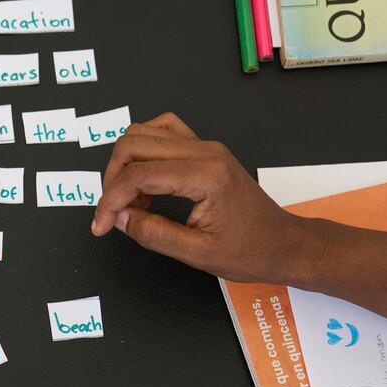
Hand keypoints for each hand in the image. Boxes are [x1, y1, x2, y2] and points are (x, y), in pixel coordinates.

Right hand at [91, 112, 311, 283]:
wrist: (284, 244)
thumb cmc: (251, 251)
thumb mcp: (197, 254)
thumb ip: (153, 234)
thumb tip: (119, 219)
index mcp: (205, 176)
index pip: (139, 175)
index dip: (111, 200)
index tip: (102, 226)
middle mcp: (205, 152)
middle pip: (134, 144)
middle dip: (112, 180)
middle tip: (112, 214)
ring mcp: (205, 146)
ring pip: (144, 133)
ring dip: (125, 166)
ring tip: (131, 202)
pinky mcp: (204, 150)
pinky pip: (162, 133)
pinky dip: (142, 153)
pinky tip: (145, 182)